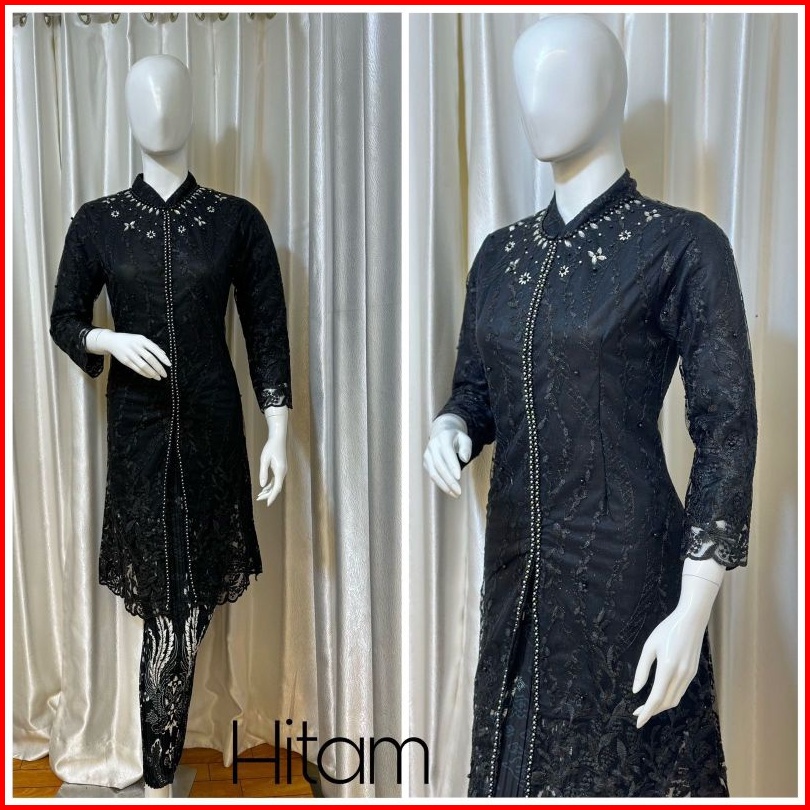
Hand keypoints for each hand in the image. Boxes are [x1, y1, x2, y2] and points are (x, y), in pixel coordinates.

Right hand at [87, 328, 169, 379]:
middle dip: (158, 368)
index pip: (155, 349)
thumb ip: (152, 346)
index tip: (169, 364)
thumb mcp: (141, 339)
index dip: (163, 357)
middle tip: (165, 374)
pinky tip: (150, 376)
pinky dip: (145, 373)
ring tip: (158, 377)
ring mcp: (129, 354)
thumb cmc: (130, 341)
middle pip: (150, 358)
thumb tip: (164, 355)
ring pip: (143, 365)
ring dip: (152, 373)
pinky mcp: (125, 360)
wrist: (112, 341)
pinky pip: (137, 369)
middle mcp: (136, 346)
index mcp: (142, 339)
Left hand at [257, 406, 287, 506]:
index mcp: (280, 471)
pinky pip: (276, 480)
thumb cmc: (270, 447)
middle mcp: (283, 472)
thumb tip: (262, 485)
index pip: (277, 488)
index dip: (272, 496)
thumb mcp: (264, 460)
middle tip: (258, 499)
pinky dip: (270, 485)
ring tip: (259, 495)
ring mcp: (282, 470)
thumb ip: (263, 473)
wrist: (278, 438)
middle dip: (268, 494)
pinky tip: (264, 487)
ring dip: (269, 490)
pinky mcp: (280, 468)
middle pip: (277, 487)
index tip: (267, 504)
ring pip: (276, 484)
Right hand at [423, 414, 471, 497]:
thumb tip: (465, 458)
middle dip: (449, 480)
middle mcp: (432, 447)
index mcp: (443, 438)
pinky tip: (450, 490)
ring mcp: (427, 455)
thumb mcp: (464, 438)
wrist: (441, 433)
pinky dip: (441, 484)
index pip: (447, 453)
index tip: (459, 477)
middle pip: (439, 466)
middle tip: (459, 491)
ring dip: (444, 485)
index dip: (452, 466)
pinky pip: (432, 476)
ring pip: (433, 473)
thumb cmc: (456, 438)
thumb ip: (466, 448)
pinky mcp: (426, 463)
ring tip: (455, 494)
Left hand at [631, 560, 722, 727]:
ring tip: (646, 707)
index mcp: (668, 668)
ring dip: (661, 706)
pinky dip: (670, 698)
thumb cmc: (667, 630)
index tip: (637, 721)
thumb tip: (636, 690)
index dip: (647, 712)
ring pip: (675, 699)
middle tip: (637, 713)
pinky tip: (660, 696)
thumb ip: (643, 669)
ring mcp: (689, 675)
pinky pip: (680, 692)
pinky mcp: (692, 673)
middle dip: (651, 711)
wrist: (691, 620)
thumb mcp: (649, 646)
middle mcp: (681, 675)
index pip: (656, 698)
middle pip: (666, 702)